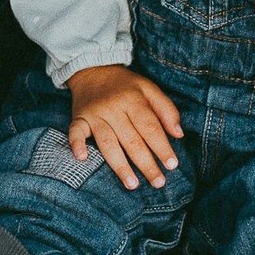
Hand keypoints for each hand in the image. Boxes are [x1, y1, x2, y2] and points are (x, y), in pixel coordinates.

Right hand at [67, 64, 184, 190]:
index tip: (172, 165)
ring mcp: (94, 114)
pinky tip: (82, 158)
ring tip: (132, 184)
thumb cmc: (125, 85)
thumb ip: (167, 110)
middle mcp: (113, 108)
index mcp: (133, 100)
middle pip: (132, 140)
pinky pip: (75, 132)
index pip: (150, 127)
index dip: (162, 147)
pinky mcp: (79, 118)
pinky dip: (76, 144)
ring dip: (120, 165)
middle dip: (146, 164)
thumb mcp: (149, 89)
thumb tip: (178, 134)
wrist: (93, 70)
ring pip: (107, 143)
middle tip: (158, 182)